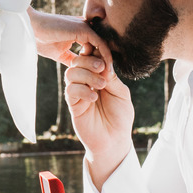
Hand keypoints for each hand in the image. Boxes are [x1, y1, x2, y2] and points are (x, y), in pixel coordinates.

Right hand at [28, 8, 111, 70]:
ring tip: (108, 77)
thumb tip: (76, 70)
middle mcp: (85, 28)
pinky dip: (105, 57)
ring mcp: (86, 27)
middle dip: (106, 63)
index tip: (102, 77)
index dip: (99, 62)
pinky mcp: (84, 29)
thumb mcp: (59, 53)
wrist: (31, 28)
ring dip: (107, 62)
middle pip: (102, 47)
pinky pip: (100, 44)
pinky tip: (105, 70)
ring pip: (104, 46)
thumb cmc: (41, 38)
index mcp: (80, 32)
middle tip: (109, 79)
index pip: (96, 48)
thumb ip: (70, 58)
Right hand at [66, 58, 134, 189]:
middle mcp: (86, 81)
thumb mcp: (121, 93)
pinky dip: (82, 90)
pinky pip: (70, 90)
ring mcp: (78, 92)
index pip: (90, 57)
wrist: (115, 140)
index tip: (105, 54)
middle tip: (102, 68)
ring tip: (101, 85)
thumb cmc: (121, 117)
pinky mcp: (73, 105)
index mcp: (98, 76)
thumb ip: (111, 77)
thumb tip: (103, 61)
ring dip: (86, 74)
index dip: (94, 51)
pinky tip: (94, 97)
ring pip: (71, 73)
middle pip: (77, 61)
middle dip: (89, 60)